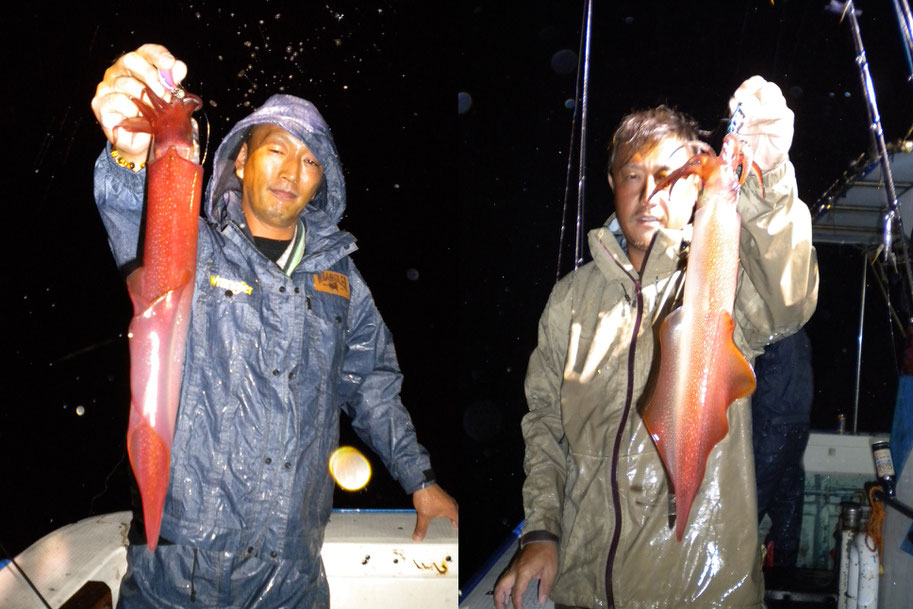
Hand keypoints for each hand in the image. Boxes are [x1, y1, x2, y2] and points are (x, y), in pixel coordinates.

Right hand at [90, 44, 187, 166]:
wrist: (144, 142)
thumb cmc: (155, 117)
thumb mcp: (168, 100)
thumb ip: (173, 82)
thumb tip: (180, 67)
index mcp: (136, 67)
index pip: (145, 52)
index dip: (158, 55)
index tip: (170, 63)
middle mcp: (118, 72)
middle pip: (131, 61)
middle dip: (152, 76)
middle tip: (166, 94)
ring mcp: (107, 87)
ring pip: (126, 83)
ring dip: (145, 98)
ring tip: (155, 111)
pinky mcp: (100, 104)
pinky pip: (117, 100)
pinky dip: (132, 109)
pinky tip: (138, 116)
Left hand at [411, 484, 457, 540]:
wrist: (421, 484)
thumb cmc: (427, 496)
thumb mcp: (424, 516)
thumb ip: (421, 528)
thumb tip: (419, 537)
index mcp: (451, 509)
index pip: (457, 520)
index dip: (456, 525)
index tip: (455, 528)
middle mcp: (450, 503)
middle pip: (456, 512)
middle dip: (454, 519)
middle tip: (454, 524)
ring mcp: (446, 498)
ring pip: (450, 507)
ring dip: (449, 513)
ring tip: (447, 518)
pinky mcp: (440, 495)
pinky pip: (445, 504)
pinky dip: (443, 509)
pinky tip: (437, 510)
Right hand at [493, 541, 557, 608]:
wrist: (541, 537)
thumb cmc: (547, 553)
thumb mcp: (551, 570)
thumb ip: (546, 586)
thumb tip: (541, 601)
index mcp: (524, 572)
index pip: (517, 592)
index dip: (516, 603)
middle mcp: (515, 570)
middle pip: (501, 587)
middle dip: (499, 600)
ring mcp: (512, 567)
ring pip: (501, 582)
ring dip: (499, 594)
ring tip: (501, 605)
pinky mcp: (514, 566)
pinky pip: (504, 579)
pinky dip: (503, 588)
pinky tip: (507, 595)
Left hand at [728, 75, 793, 172]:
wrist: (758, 161)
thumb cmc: (747, 140)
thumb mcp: (736, 124)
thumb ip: (735, 112)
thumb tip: (734, 102)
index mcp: (759, 99)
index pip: (758, 82)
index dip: (748, 86)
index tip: (738, 95)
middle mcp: (772, 102)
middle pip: (768, 88)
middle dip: (753, 96)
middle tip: (742, 110)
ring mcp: (781, 112)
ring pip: (776, 101)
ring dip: (757, 111)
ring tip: (745, 123)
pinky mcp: (786, 125)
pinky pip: (779, 116)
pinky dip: (764, 121)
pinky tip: (755, 128)